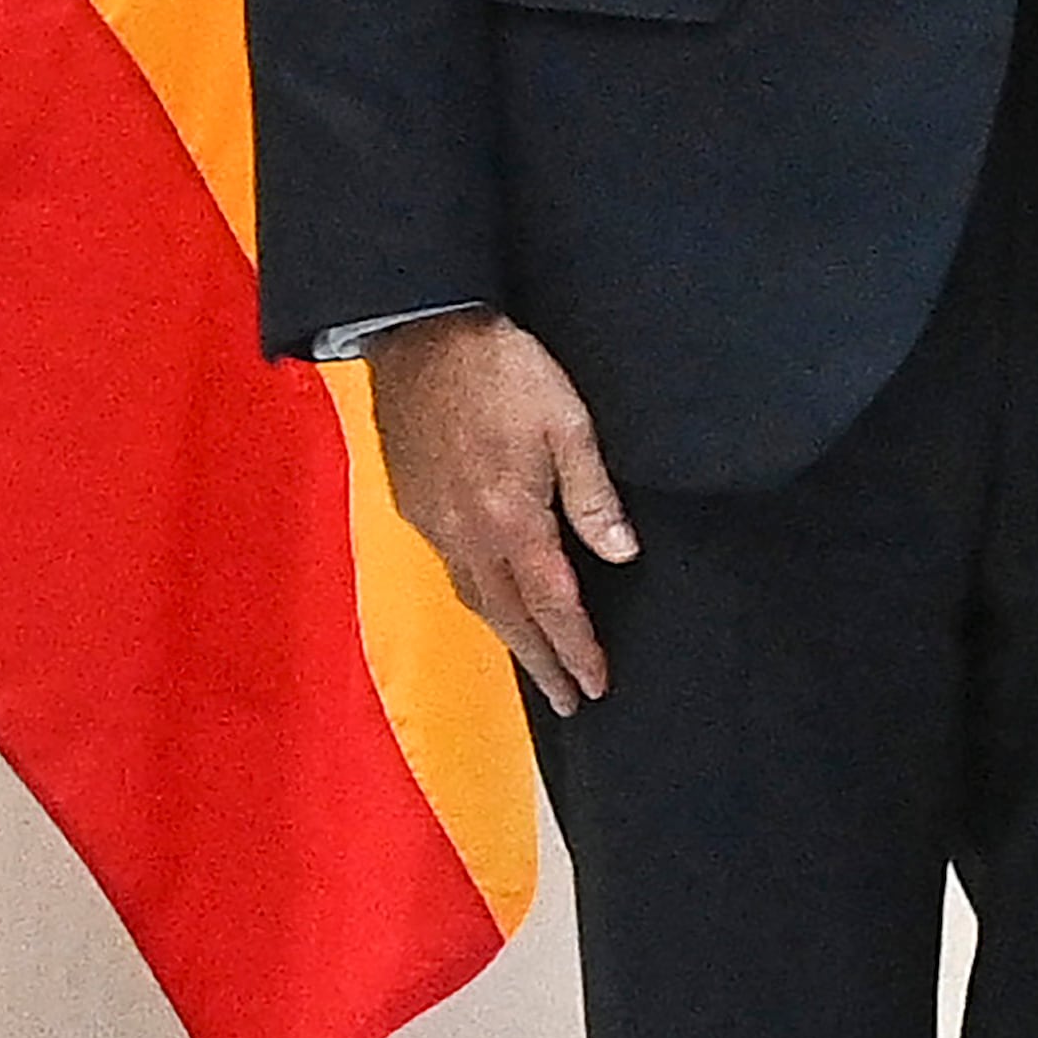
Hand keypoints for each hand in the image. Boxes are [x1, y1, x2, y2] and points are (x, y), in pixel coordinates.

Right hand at [369, 312, 636, 714]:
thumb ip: (593, 494)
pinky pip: (453, 571)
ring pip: (476, 599)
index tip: (596, 685)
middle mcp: (468, 535)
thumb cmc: (504, 371)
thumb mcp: (567, 423)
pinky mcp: (416, 505)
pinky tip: (492, 601)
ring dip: (509, 638)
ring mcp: (436, 524)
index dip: (576, 649)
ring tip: (536, 665)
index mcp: (512, 519)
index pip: (553, 604)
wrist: (423, 336)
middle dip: (542, 664)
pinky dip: (480, 600)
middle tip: (570, 701)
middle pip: (510, 618)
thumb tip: (621, 553)